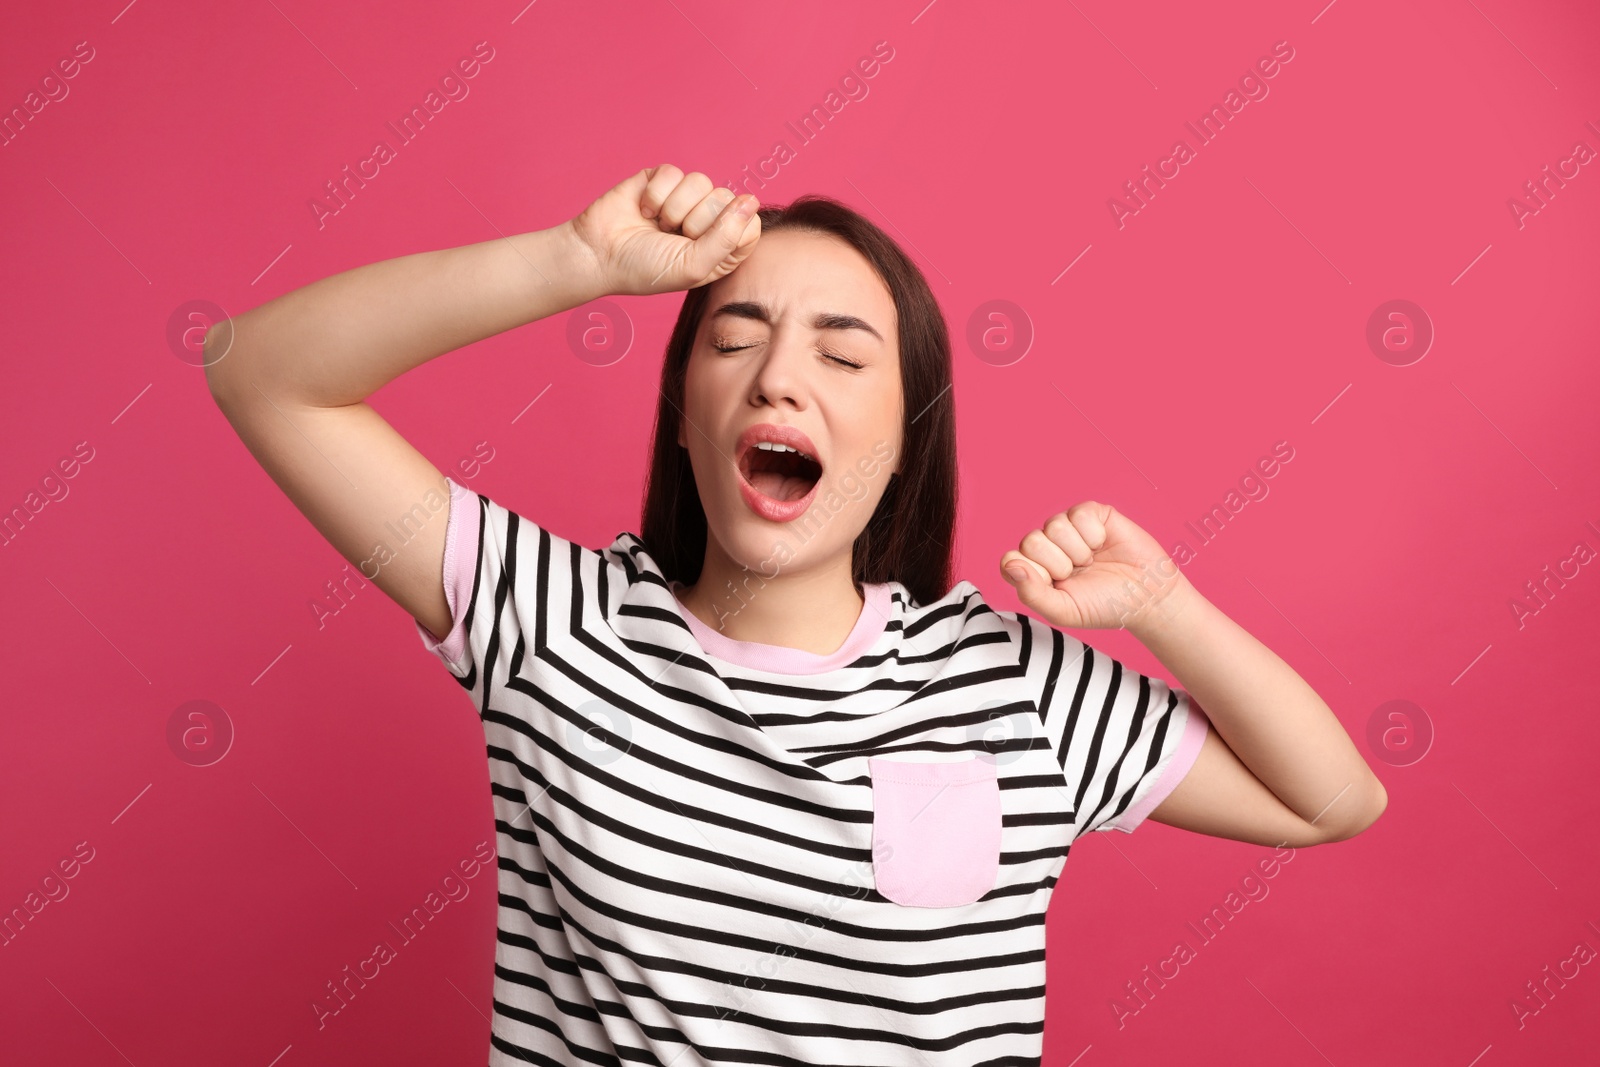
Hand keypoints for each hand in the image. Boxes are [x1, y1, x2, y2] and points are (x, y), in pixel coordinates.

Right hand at [568, 164, 761, 296]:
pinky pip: (674, 172)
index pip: (750, 224)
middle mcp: (708, 220)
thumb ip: (726, 237)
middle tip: (673, 238)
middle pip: (726, 199)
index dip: (729, 229)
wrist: (599, 254)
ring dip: (673, 209)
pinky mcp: (663, 179)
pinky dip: (655, 194)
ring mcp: (686, 198)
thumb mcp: (693, 267)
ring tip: (658, 225)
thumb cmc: (645, 269)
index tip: (701, 244)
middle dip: (696, 221)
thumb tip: (750, 200)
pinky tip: (644, 210)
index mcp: (723, 248)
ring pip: (701, 182)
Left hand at [999, 502, 1192, 632]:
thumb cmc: (1104, 606)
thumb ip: (1031, 593)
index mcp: (1035, 571)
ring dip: (1079, 551)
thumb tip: (1011, 565)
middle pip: (1030, 541)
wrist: (1147, 596)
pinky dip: (1093, 534)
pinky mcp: (1091, 514)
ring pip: (1054, 526)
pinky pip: (1078, 514)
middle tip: (1080, 574)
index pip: (1010, 560)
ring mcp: (1068, 529)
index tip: (1057, 585)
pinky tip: (1103, 544)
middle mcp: (1048, 547)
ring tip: (1092, 561)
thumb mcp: (1064, 611)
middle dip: (1059, 564)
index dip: (1033, 573)